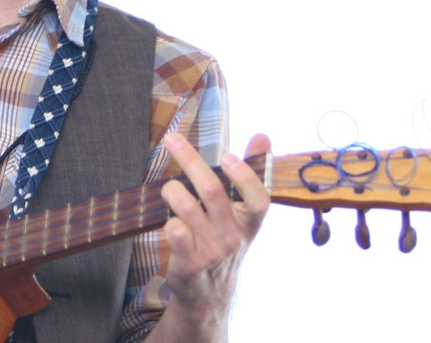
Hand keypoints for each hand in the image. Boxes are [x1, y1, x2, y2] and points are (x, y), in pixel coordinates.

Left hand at [154, 132, 270, 337]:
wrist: (210, 293)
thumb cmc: (225, 240)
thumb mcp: (242, 214)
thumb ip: (251, 174)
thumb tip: (262, 136)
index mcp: (249, 222)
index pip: (258, 198)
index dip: (244, 176)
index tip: (228, 155)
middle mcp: (232, 236)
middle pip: (212, 192)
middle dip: (190, 160)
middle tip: (172, 139)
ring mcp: (210, 250)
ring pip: (186, 206)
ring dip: (172, 189)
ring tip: (169, 189)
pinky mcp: (188, 262)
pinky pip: (173, 229)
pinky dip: (167, 218)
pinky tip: (169, 220)